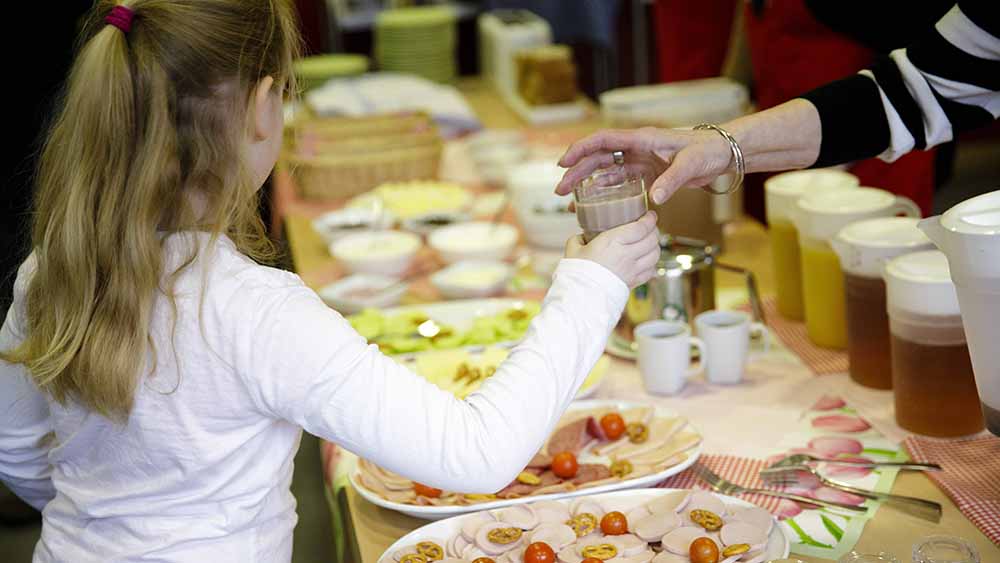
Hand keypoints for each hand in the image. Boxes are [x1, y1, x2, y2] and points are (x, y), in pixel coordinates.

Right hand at [555, 127, 732, 204]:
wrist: (723, 154)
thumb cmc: (707, 152)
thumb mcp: (690, 165)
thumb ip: (671, 181)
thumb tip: (652, 199)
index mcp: (642, 139)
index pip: (604, 140)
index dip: (581, 150)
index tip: (564, 163)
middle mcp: (637, 147)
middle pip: (598, 157)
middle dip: (576, 172)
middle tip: (559, 190)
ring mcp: (640, 159)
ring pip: (605, 169)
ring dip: (586, 182)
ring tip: (568, 198)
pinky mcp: (646, 171)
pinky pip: (619, 180)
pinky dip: (604, 190)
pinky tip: (592, 202)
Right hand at [564, 211, 659, 288]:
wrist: (581, 297)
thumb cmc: (576, 272)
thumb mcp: (573, 249)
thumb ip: (578, 239)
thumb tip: (582, 237)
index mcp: (613, 242)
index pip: (641, 227)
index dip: (649, 219)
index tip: (649, 215)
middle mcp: (627, 255)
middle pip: (652, 239)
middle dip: (654, 230)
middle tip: (649, 226)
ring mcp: (632, 270)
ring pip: (655, 254)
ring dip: (654, 246)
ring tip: (649, 242)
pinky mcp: (633, 282)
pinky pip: (651, 270)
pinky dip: (651, 264)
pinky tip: (645, 261)